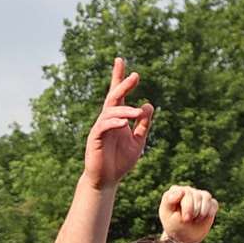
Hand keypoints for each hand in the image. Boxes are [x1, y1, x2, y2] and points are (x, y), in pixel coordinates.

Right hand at [82, 57, 154, 189]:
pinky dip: (114, 122)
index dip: (119, 78)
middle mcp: (108, 120)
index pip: (118, 95)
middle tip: (135, 76)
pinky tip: (124, 122)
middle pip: (113, 97)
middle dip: (123, 85)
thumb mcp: (137, 142)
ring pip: (110, 112)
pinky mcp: (94, 139)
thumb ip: (143, 125)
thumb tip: (149, 105)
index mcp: (117, 119)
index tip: (121, 61)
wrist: (106, 181)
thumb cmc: (120, 162)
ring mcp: (100, 128)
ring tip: (138, 112)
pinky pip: (103, 126)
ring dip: (125, 110)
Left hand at [158, 185, 217, 242]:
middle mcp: (187, 191)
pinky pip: (213, 203)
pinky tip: (204, 218)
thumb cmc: (174, 226)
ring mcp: (199, 196)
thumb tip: (181, 191)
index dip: (187, 205)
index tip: (185, 218)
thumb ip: (169, 202)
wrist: (184, 237)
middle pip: (195, 195)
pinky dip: (210, 212)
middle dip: (193, 210)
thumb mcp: (167, 216)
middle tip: (188, 220)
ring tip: (195, 220)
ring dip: (202, 211)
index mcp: (174, 192)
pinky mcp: (209, 203)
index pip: (182, 191)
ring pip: (206, 196)